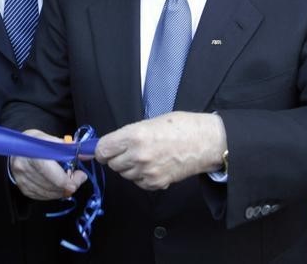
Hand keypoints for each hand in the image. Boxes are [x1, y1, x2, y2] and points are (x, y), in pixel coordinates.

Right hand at [9, 129, 87, 200]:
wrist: (15, 149)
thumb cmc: (34, 143)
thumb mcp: (49, 139)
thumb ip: (67, 147)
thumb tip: (86, 154)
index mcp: (32, 153)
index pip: (52, 173)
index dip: (68, 180)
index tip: (79, 176)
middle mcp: (24, 168)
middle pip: (53, 185)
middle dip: (69, 184)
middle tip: (77, 178)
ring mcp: (23, 180)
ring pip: (49, 193)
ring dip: (62, 190)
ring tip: (67, 181)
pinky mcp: (24, 189)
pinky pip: (44, 197)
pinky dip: (53, 193)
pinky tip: (56, 185)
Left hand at [95, 111, 226, 189]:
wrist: (206, 142)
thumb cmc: (180, 127)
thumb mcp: (148, 123)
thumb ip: (127, 135)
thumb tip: (110, 144)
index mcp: (134, 136)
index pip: (102, 150)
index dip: (101, 150)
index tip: (103, 150)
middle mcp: (138, 155)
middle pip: (112, 164)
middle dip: (116, 158)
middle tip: (127, 150)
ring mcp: (147, 172)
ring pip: (124, 174)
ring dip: (128, 167)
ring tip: (144, 156)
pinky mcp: (157, 183)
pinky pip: (138, 182)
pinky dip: (141, 176)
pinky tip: (153, 165)